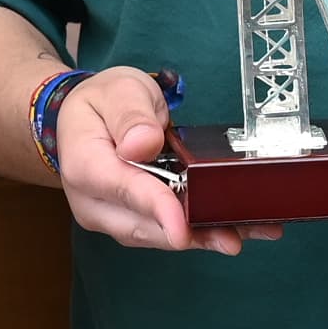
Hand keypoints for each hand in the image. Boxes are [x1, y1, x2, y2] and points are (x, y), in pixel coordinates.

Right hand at [53, 67, 278, 255]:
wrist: (86, 118)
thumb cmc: (103, 102)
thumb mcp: (119, 90)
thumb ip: (131, 114)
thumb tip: (143, 144)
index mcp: (85, 164)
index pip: (123, 189)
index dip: (156, 209)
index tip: (182, 228)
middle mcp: (93, 201)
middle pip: (143, 225)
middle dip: (190, 233)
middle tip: (232, 238)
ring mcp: (112, 217)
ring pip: (158, 234)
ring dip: (201, 238)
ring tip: (242, 236)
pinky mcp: (132, 221)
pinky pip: (166, 230)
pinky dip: (200, 233)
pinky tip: (234, 232)